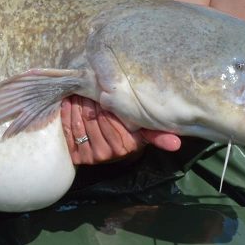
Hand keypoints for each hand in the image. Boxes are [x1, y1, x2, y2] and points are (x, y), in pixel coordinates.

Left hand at [60, 96, 182, 164]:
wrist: (106, 150)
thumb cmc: (126, 133)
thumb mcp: (142, 132)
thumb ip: (157, 134)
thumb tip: (176, 143)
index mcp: (127, 145)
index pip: (111, 120)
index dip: (105, 105)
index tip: (103, 94)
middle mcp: (110, 152)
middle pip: (94, 120)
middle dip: (90, 102)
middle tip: (88, 89)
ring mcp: (92, 155)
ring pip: (80, 124)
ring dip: (77, 106)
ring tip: (78, 94)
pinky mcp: (77, 156)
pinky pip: (69, 131)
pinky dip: (67, 114)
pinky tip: (69, 103)